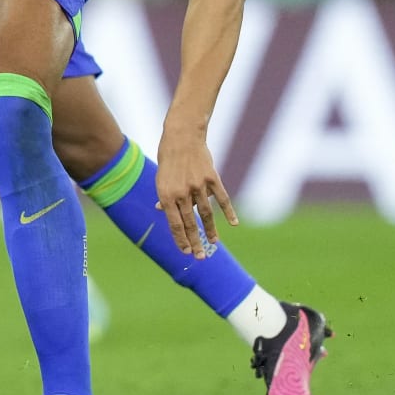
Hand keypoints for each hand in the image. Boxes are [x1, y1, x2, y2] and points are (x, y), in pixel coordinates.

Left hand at [154, 128, 237, 258]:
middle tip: (200, 257)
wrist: (182, 137)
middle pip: (190, 223)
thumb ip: (164, 195)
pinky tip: (234, 223)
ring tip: (214, 243)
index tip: (186, 252)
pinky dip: (229, 211)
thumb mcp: (160, 177)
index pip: (174, 224)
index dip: (180, 239)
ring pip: (207, 214)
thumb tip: (160, 211)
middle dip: (195, 242)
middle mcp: (182, 193)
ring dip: (211, 231)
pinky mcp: (212, 178)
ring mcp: (198, 185)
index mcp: (166, 195)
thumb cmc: (169, 159)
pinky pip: (221, 198)